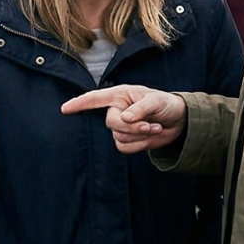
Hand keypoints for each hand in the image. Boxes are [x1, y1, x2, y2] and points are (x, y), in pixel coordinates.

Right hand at [61, 84, 186, 153]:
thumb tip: (125, 118)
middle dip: (133, 127)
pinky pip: (124, 148)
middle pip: (111, 123)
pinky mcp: (127, 139)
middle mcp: (117, 109)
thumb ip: (141, 108)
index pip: (96, 98)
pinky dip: (140, 145)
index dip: (80, 103)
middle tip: (151, 125)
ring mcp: (120, 126)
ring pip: (118, 137)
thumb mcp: (157, 101)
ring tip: (154, 127)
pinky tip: (150, 136)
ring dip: (139, 136)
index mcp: (120, 95)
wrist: (178, 121)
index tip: (65, 109)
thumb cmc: (166, 104)